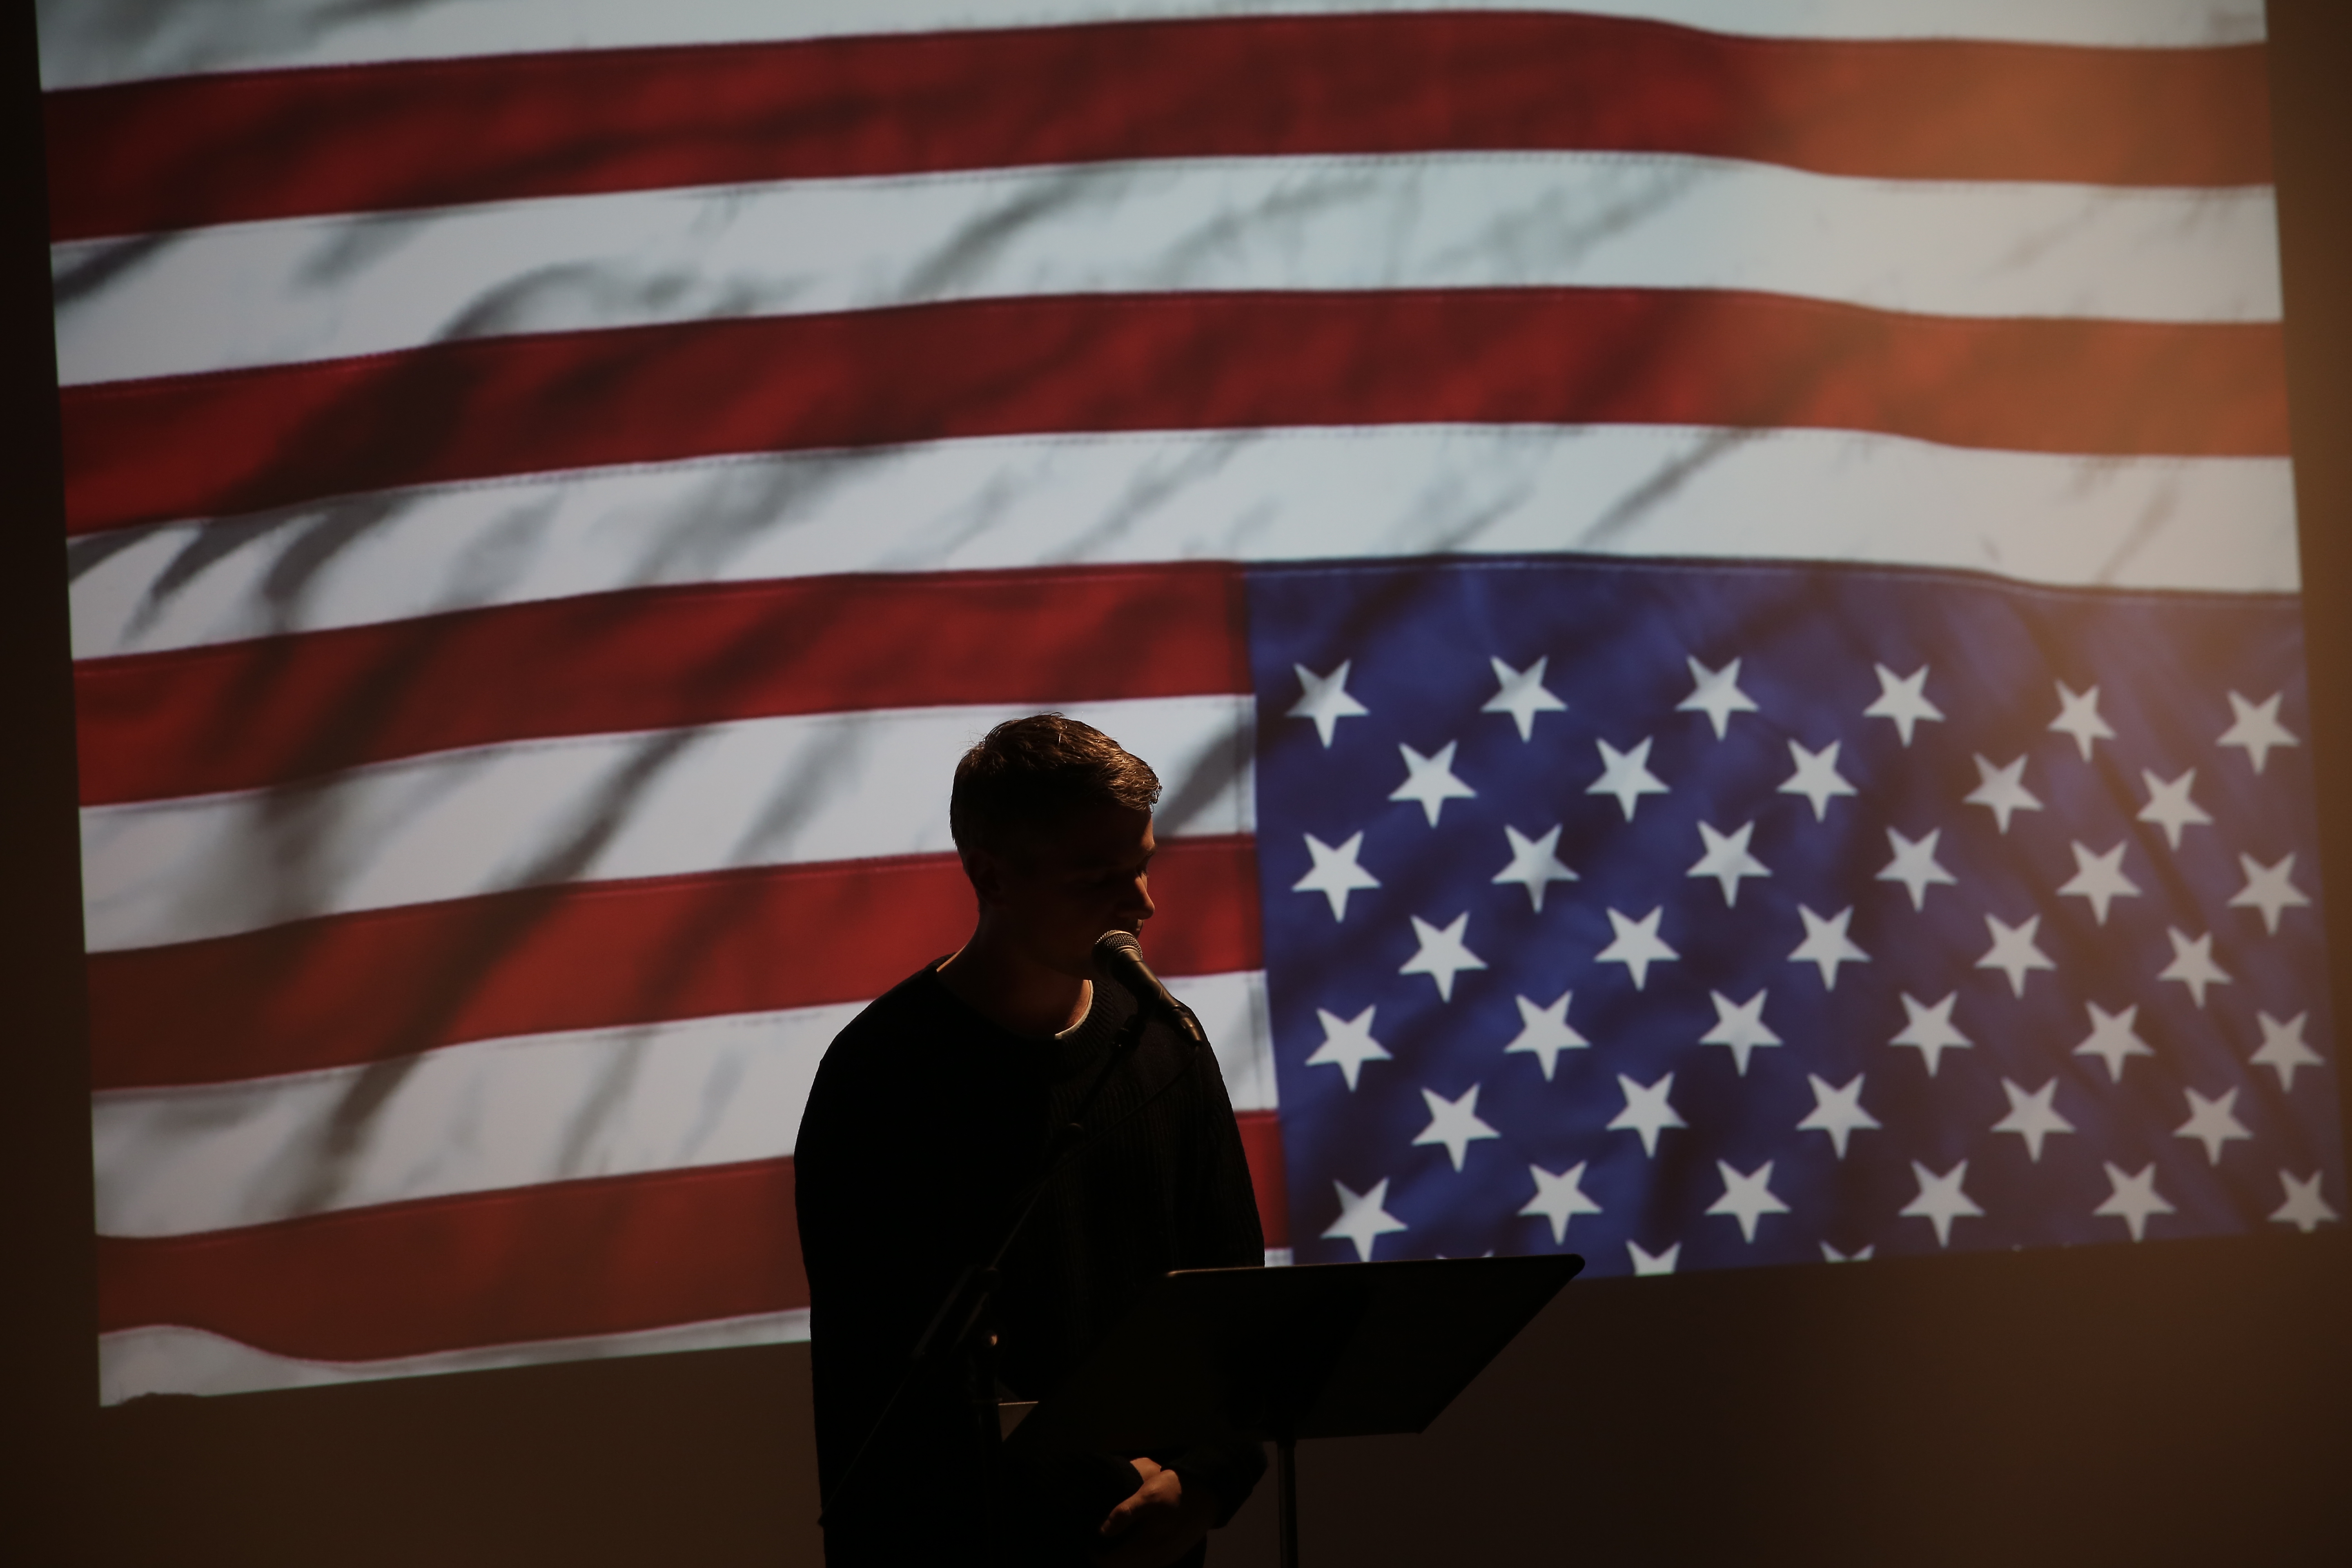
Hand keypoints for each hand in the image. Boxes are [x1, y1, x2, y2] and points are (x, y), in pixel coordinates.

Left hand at [1095, 1457, 1215, 1566]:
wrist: (1208, 1492)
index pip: (1111, 1563)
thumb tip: (1102, 1532)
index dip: (1097, 1553)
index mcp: (1146, 1547)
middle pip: (1122, 1567)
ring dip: (1122, 1558)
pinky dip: (1136, 1556)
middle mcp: (1155, 1560)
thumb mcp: (1147, 1495)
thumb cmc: (1174, 1491)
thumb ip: (1124, 1513)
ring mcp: (1165, 1559)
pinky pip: (1147, 1562)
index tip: (1091, 1539)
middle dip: (1109, 1557)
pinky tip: (1133, 1540)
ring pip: (1135, 1566)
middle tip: (1100, 1539)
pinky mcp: (1173, 1554)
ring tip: (1114, 1539)